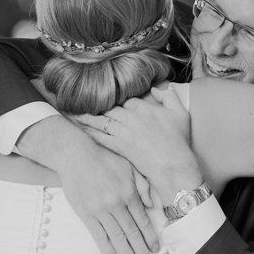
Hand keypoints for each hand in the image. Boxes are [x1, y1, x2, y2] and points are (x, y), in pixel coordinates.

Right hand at [15, 114, 157, 253]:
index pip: (142, 220)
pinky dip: (106, 248)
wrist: (76, 156)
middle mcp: (116, 204)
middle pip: (132, 233)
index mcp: (129, 193)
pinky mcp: (85, 214)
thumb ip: (143, 186)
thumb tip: (152, 205)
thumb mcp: (129, 167)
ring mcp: (100, 210)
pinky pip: (98, 235)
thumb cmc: (104, 159)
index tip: (156, 248)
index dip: (150, 236)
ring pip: (117, 237)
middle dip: (141, 250)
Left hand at [74, 86, 202, 200]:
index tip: (108, 98)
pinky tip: (80, 129)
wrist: (172, 164)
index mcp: (143, 108)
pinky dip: (89, 132)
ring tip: (73, 113)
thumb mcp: (181, 113)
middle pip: (108, 108)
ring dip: (86, 116)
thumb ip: (169, 97)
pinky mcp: (119, 146)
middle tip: (79, 101)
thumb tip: (157, 89)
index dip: (117, 99)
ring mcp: (123, 132)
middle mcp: (130, 118)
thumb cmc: (178, 140)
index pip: (125, 99)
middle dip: (94, 104)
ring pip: (100, 120)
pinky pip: (99, 137)